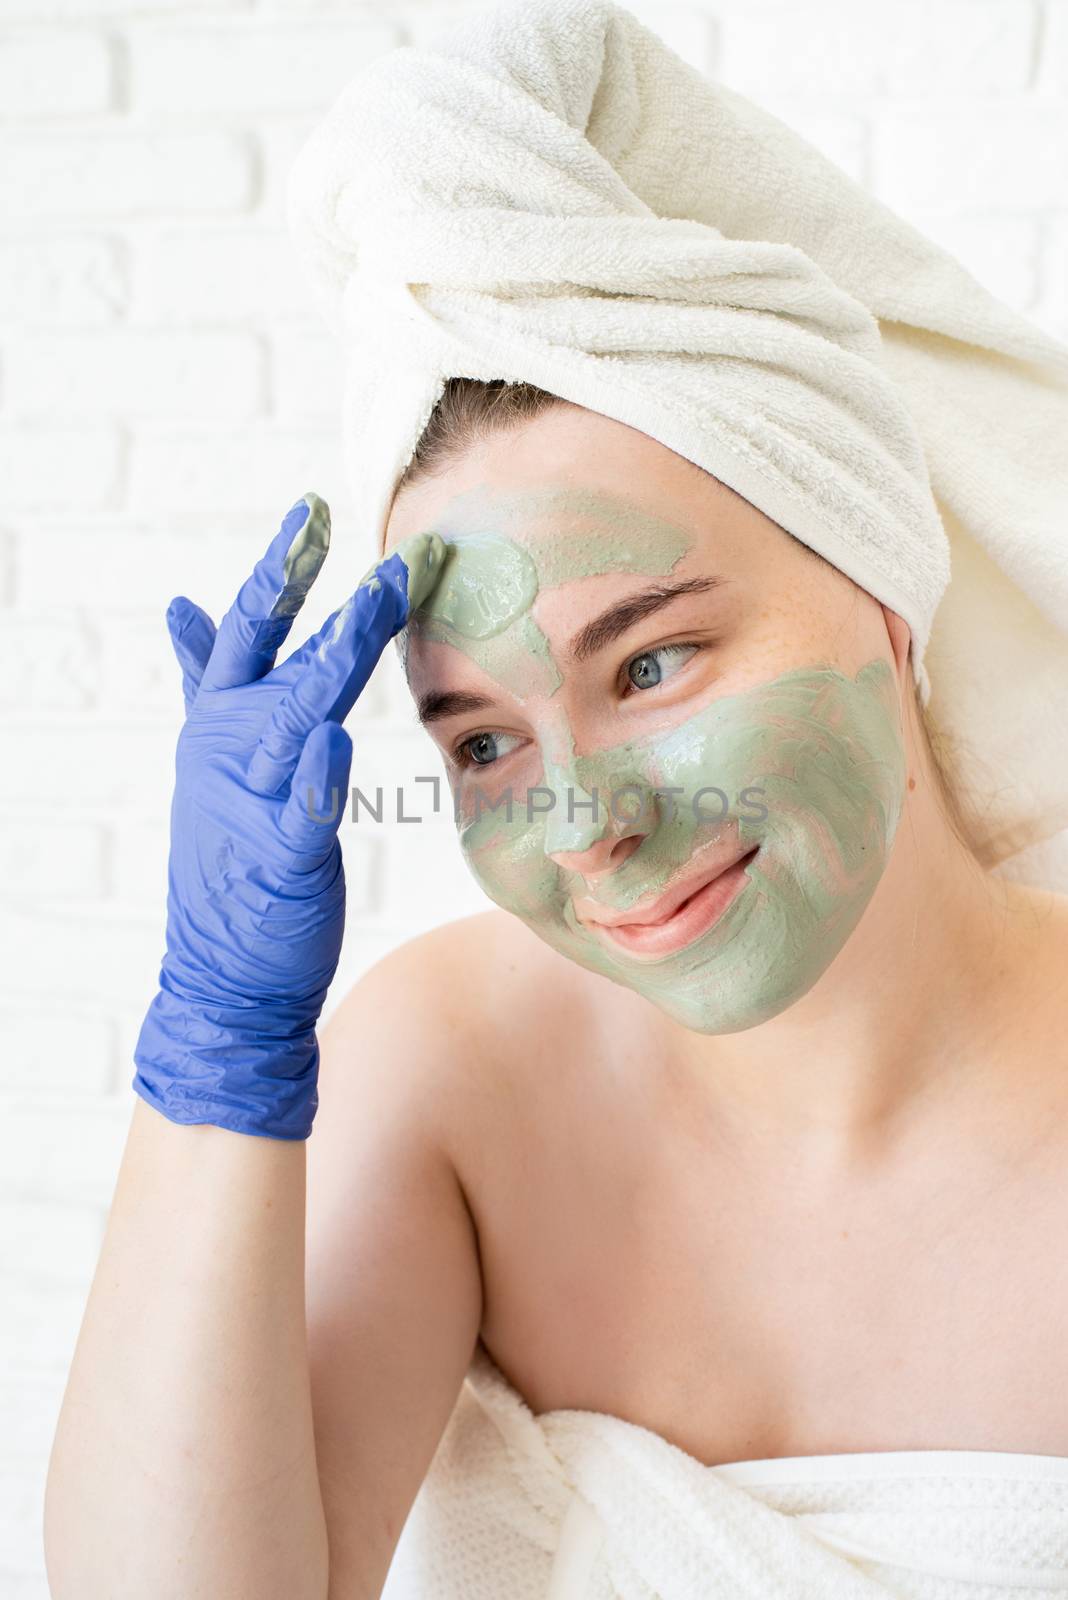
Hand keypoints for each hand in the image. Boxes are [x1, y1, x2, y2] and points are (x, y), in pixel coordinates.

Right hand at [132, 494, 443, 1139]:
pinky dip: (315, 776)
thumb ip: (209, 682)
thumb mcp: (216, 757)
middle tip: (338, 524)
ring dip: (336, 654)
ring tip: (377, 600)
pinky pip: (301, 810)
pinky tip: (333, 742)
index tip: (312, 509)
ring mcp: (253, 799)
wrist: (223, 971)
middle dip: (304, 586)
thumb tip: (184, 608)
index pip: (252, 630)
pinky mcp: (281, 857)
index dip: (282, 570)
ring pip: (296, 714)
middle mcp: (229, 748)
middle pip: (271, 653)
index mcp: (222, 722)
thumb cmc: (234, 857)